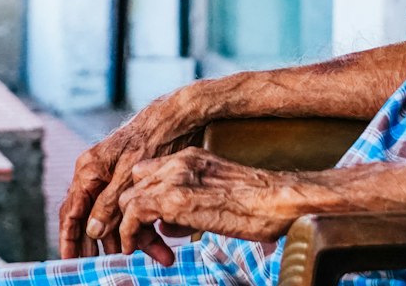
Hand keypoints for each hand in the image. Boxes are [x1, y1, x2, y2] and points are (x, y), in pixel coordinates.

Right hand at [58, 111, 197, 258]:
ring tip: (159, 258)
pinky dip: (147, 225)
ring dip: (136, 239)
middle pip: (96, 221)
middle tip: (112, 271)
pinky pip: (135, 209)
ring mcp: (116, 178)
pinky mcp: (134, 181)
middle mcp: (98, 176)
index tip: (71, 264)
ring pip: (120, 218)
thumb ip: (108, 203)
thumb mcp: (128, 174)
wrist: (179, 115)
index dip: (69, 241)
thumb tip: (92, 231)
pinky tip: (163, 244)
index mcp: (89, 172)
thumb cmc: (152, 137)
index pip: (71, 213)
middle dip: (108, 248)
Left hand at [119, 148, 297, 261]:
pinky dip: (129, 232)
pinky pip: (133, 212)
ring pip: (128, 197)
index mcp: (192, 158)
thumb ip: (186, 205)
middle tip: (139, 239)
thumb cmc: (256, 204)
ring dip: (128, 225)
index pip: (147, 171)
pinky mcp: (176, 198)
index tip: (145, 223)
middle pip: (133, 183)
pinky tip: (136, 248)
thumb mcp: (215, 197)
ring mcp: (177, 177)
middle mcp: (181, 162)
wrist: (277, 200)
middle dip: (131, 213)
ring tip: (134, 247)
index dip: (141, 199)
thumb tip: (163, 226)